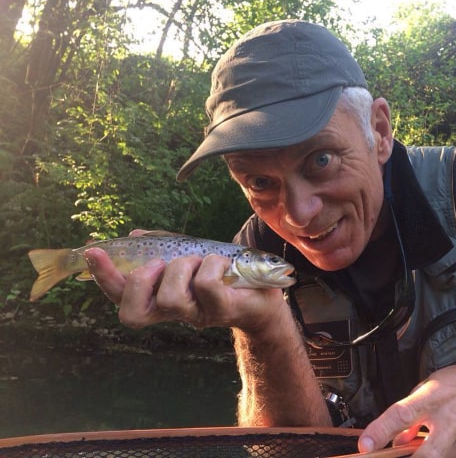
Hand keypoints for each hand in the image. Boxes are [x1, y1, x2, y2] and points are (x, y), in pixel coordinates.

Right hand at [84, 230, 285, 330]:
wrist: (264, 290)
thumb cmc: (222, 271)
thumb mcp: (189, 255)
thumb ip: (162, 247)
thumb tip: (134, 237)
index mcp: (160, 298)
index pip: (121, 297)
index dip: (103, 278)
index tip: (93, 251)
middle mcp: (173, 313)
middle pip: (133, 313)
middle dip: (140, 281)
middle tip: (159, 264)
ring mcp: (196, 315)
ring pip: (170, 296)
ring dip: (182, 267)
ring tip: (198, 260)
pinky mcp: (221, 309)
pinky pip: (205, 283)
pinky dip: (211, 263)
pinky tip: (221, 261)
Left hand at [359, 363, 455, 457]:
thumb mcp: (429, 388)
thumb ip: (410, 415)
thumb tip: (396, 442)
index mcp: (433, 397)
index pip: (401, 415)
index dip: (380, 431)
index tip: (366, 446)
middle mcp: (451, 418)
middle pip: (428, 455)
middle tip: (400, 454)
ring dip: (431, 456)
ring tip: (435, 439)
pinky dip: (450, 455)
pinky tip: (454, 441)